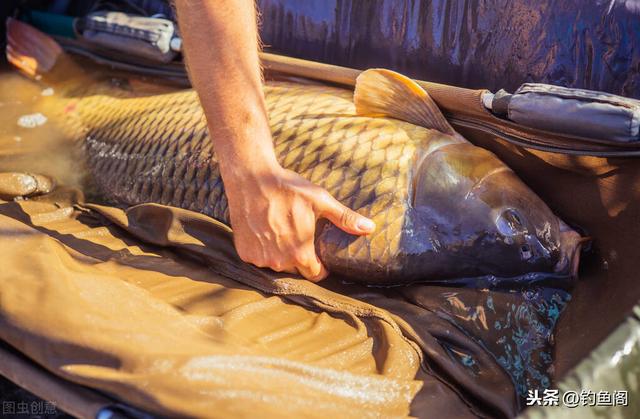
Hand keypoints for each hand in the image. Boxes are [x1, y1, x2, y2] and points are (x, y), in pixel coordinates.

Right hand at [223, 164, 375, 281]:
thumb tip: (370, 228)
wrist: (250, 178)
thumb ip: (345, 218)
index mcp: (300, 254)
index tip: (319, 253)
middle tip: (299, 235)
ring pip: (276, 264)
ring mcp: (260, 259)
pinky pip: (258, 257)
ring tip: (282, 231)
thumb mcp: (320, 200)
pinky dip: (263, 249)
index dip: (320, 265)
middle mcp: (279, 262)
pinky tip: (266, 230)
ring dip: (280, 253)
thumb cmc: (287, 188)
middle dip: (299, 257)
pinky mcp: (244, 252)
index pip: (315, 274)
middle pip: (295, 269)